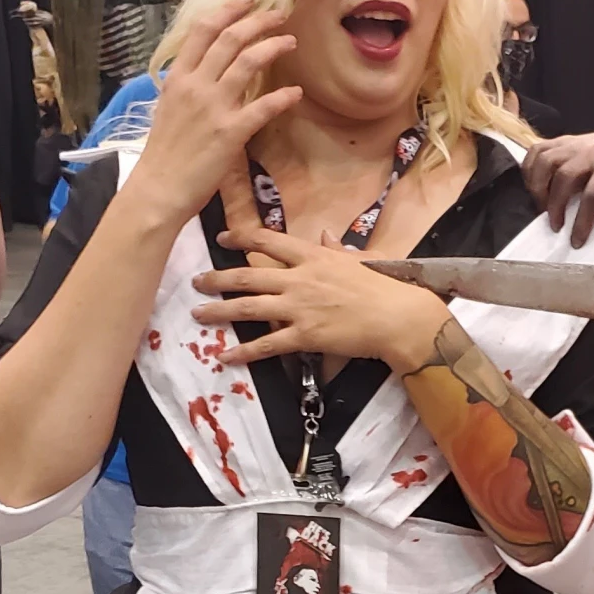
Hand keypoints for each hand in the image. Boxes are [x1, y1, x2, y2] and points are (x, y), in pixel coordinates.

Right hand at [126, 0, 300, 227]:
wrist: (159, 189)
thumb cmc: (163, 153)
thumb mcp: (168, 108)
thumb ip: (187, 86)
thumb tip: (203, 71)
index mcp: (178, 78)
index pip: (203, 30)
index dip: (228, 10)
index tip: (249, 0)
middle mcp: (196, 85)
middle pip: (230, 39)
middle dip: (258, 21)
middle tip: (278, 15)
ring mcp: (214, 107)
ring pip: (248, 62)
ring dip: (273, 47)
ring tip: (290, 42)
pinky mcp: (231, 132)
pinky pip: (263, 107)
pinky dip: (283, 97)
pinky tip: (296, 92)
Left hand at [193, 227, 446, 373]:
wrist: (397, 316)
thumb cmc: (383, 285)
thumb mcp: (359, 258)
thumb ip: (336, 249)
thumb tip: (325, 236)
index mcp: (312, 256)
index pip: (268, 241)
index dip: (241, 238)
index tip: (222, 239)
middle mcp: (299, 279)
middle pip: (247, 276)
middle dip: (217, 279)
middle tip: (196, 282)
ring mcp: (299, 308)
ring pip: (248, 308)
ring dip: (219, 311)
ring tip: (198, 314)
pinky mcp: (304, 336)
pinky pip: (267, 345)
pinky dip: (243, 351)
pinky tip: (225, 356)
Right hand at [523, 128, 593, 244]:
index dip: (582, 221)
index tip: (576, 241)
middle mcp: (591, 152)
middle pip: (565, 176)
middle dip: (556, 206)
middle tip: (557, 227)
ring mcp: (574, 144)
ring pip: (546, 161)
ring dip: (538, 187)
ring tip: (543, 208)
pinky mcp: (561, 141)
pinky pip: (537, 151)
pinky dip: (530, 170)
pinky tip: (535, 187)